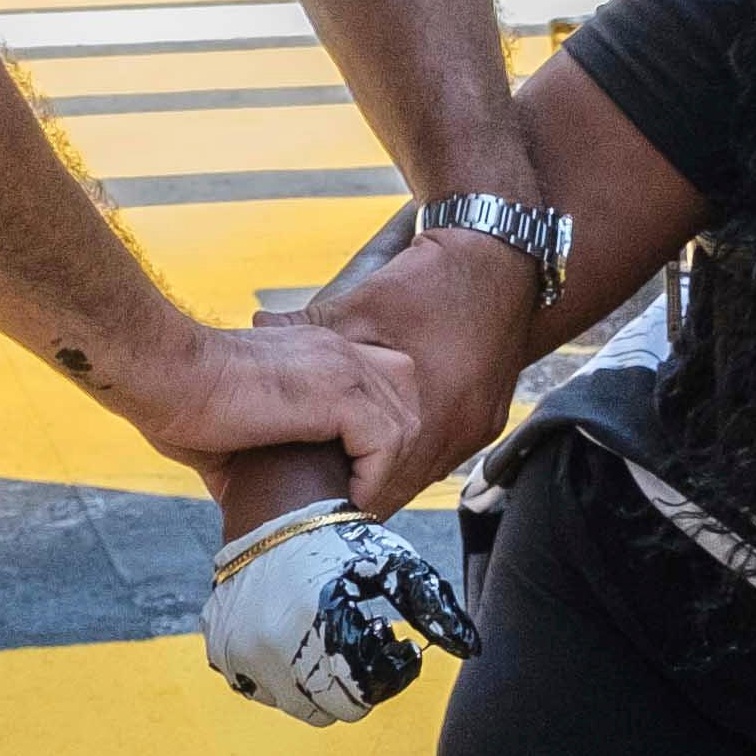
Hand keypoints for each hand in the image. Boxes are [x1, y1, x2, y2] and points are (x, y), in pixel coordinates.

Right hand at [91, 316, 423, 495]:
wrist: (164, 379)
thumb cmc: (184, 406)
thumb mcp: (238, 432)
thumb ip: (266, 455)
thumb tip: (264, 502)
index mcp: (316, 351)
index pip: (380, 386)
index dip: (375, 435)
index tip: (353, 479)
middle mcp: (337, 351)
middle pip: (403, 399)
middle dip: (389, 451)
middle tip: (359, 493)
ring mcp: (341, 368)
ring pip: (402, 424)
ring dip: (382, 470)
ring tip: (352, 501)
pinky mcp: (337, 392)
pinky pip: (385, 442)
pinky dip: (373, 478)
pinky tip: (345, 498)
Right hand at [200, 499, 478, 723]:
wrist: (276, 517)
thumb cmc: (343, 542)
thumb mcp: (395, 567)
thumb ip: (433, 608)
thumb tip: (471, 648)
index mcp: (315, 625)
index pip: (356, 697)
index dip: (378, 681)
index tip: (386, 647)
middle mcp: (270, 644)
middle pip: (325, 708)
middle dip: (349, 687)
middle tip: (358, 649)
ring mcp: (240, 651)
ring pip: (292, 702)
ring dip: (314, 683)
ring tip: (329, 641)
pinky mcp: (221, 651)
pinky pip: (260, 686)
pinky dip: (280, 673)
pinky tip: (296, 638)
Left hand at [297, 224, 533, 498]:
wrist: (499, 260)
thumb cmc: (427, 282)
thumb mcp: (361, 303)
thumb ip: (306, 323)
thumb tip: (256, 326)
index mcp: (422, 412)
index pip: (382, 484)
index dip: (345, 494)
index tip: (313, 495)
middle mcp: (455, 430)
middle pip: (403, 488)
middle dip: (364, 491)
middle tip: (323, 491)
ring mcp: (476, 427)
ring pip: (425, 474)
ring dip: (390, 474)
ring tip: (350, 471)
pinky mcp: (490, 419)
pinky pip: (447, 454)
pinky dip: (416, 453)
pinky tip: (389, 443)